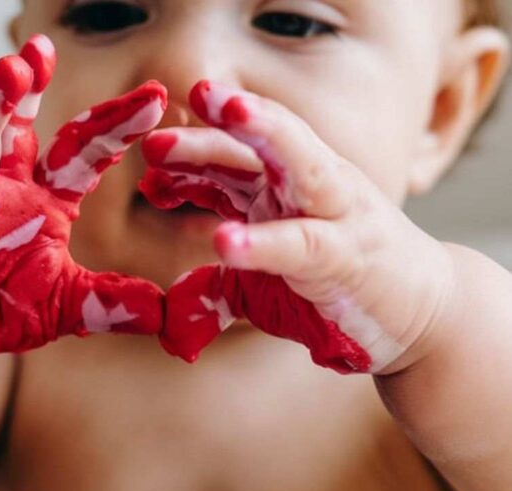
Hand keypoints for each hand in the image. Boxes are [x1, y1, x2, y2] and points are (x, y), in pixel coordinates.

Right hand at [0, 37, 166, 363]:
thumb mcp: (64, 308)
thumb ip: (110, 304)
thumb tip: (165, 312)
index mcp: (44, 203)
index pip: (84, 155)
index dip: (116, 128)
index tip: (157, 100)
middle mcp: (4, 187)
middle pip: (23, 130)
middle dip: (37, 91)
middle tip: (49, 51)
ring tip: (11, 69)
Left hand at [141, 82, 452, 374]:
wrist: (421, 313)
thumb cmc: (341, 291)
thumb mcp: (269, 286)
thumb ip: (224, 284)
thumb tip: (176, 297)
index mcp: (288, 194)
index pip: (239, 159)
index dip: (198, 145)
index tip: (151, 137)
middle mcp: (311, 192)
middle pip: (263, 147)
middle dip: (224, 120)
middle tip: (186, 95)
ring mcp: (335, 216)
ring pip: (299, 164)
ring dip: (263, 133)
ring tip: (224, 113)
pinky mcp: (346, 257)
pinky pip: (301, 243)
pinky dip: (264, 242)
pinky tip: (226, 241)